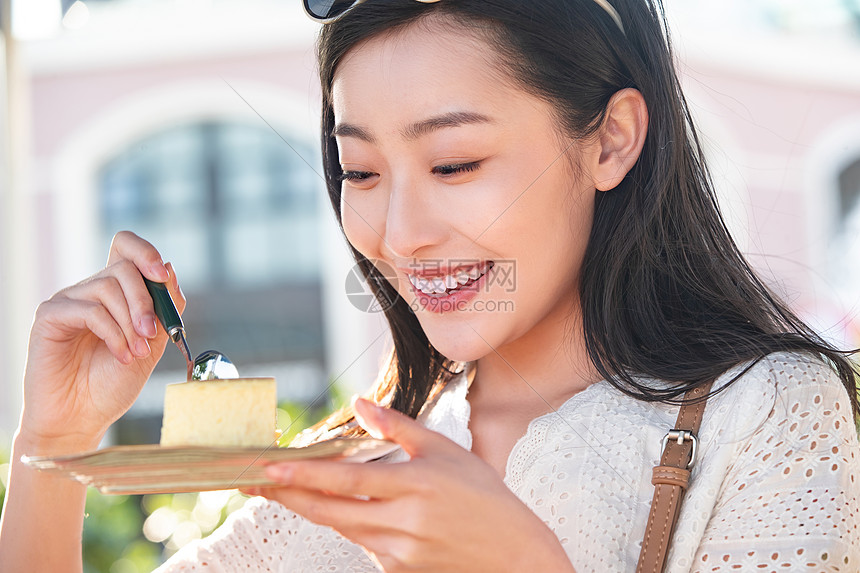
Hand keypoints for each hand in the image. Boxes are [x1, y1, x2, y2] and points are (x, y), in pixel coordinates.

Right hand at [18, 231, 183, 451]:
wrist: (82, 419)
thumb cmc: (113, 384)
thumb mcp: (152, 345)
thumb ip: (164, 309)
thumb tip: (169, 268)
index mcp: (115, 292)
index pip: (125, 247)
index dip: (145, 252)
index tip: (162, 275)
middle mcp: (89, 290)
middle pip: (123, 267)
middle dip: (146, 300)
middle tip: (152, 333)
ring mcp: (68, 301)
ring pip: (107, 288)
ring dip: (131, 322)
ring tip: (136, 353)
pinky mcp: (50, 317)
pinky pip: (89, 311)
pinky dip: (113, 334)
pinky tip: (121, 356)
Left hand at [251, 398, 574, 571]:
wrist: (514, 556)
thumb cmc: (485, 498)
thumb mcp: (446, 451)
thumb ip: (398, 427)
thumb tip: (359, 404)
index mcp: (415, 486)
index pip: (345, 479)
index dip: (303, 474)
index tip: (268, 467)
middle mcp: (403, 522)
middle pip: (329, 509)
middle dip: (286, 496)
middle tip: (252, 484)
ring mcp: (399, 552)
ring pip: (341, 527)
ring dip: (311, 508)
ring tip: (284, 489)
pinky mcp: (399, 571)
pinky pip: (363, 544)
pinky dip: (350, 524)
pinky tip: (349, 510)